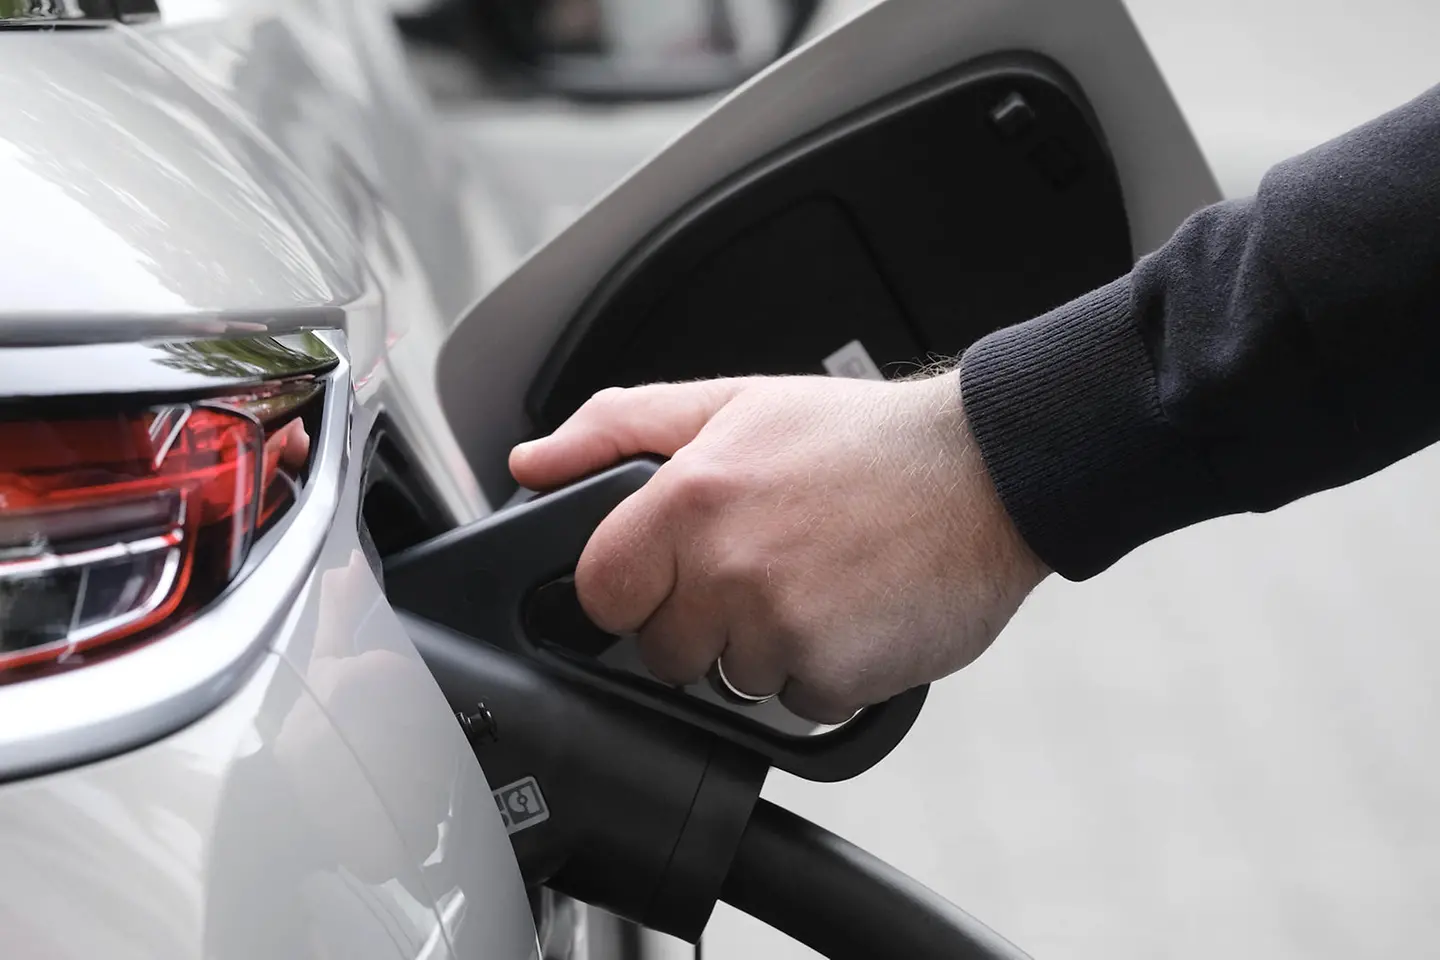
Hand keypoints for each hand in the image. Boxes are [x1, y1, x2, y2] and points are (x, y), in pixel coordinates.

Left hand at [509, 373, 1048, 721]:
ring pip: (732, 682)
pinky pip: (799, 702)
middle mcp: (727, 567)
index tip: (672, 574)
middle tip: (764, 567)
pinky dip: (824, 671)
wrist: (989, 472)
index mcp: (689, 498)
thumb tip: (531, 464)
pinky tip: (854, 612)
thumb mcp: (734, 403)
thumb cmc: (864, 440)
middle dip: (703, 622)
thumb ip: (618, 428)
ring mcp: (781, 626)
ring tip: (819, 581)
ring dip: (767, 648)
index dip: (633, 589)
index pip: (600, 592)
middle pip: (664, 650)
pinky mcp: (835, 674)